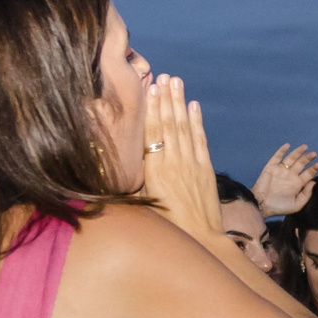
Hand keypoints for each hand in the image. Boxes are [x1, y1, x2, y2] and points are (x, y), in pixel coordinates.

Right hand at [140, 75, 223, 242]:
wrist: (200, 240)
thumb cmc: (165, 228)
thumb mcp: (140, 206)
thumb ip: (130, 184)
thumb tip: (112, 168)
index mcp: (155, 172)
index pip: (152, 133)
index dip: (151, 109)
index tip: (150, 88)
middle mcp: (174, 163)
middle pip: (169, 124)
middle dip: (166, 98)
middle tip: (164, 76)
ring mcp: (192, 165)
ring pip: (185, 128)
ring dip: (180, 103)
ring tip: (177, 82)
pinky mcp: (206, 170)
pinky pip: (201, 141)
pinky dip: (198, 122)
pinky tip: (194, 106)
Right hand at [254, 142, 317, 217]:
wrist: (262, 205)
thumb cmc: (279, 207)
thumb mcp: (296, 205)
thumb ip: (306, 194)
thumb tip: (314, 182)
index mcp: (297, 184)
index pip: (308, 174)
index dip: (313, 169)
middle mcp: (290, 175)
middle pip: (301, 164)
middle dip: (307, 158)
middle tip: (314, 154)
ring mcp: (281, 170)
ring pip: (291, 158)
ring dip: (298, 152)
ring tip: (305, 147)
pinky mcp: (271, 167)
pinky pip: (277, 157)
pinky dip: (282, 151)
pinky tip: (287, 145)